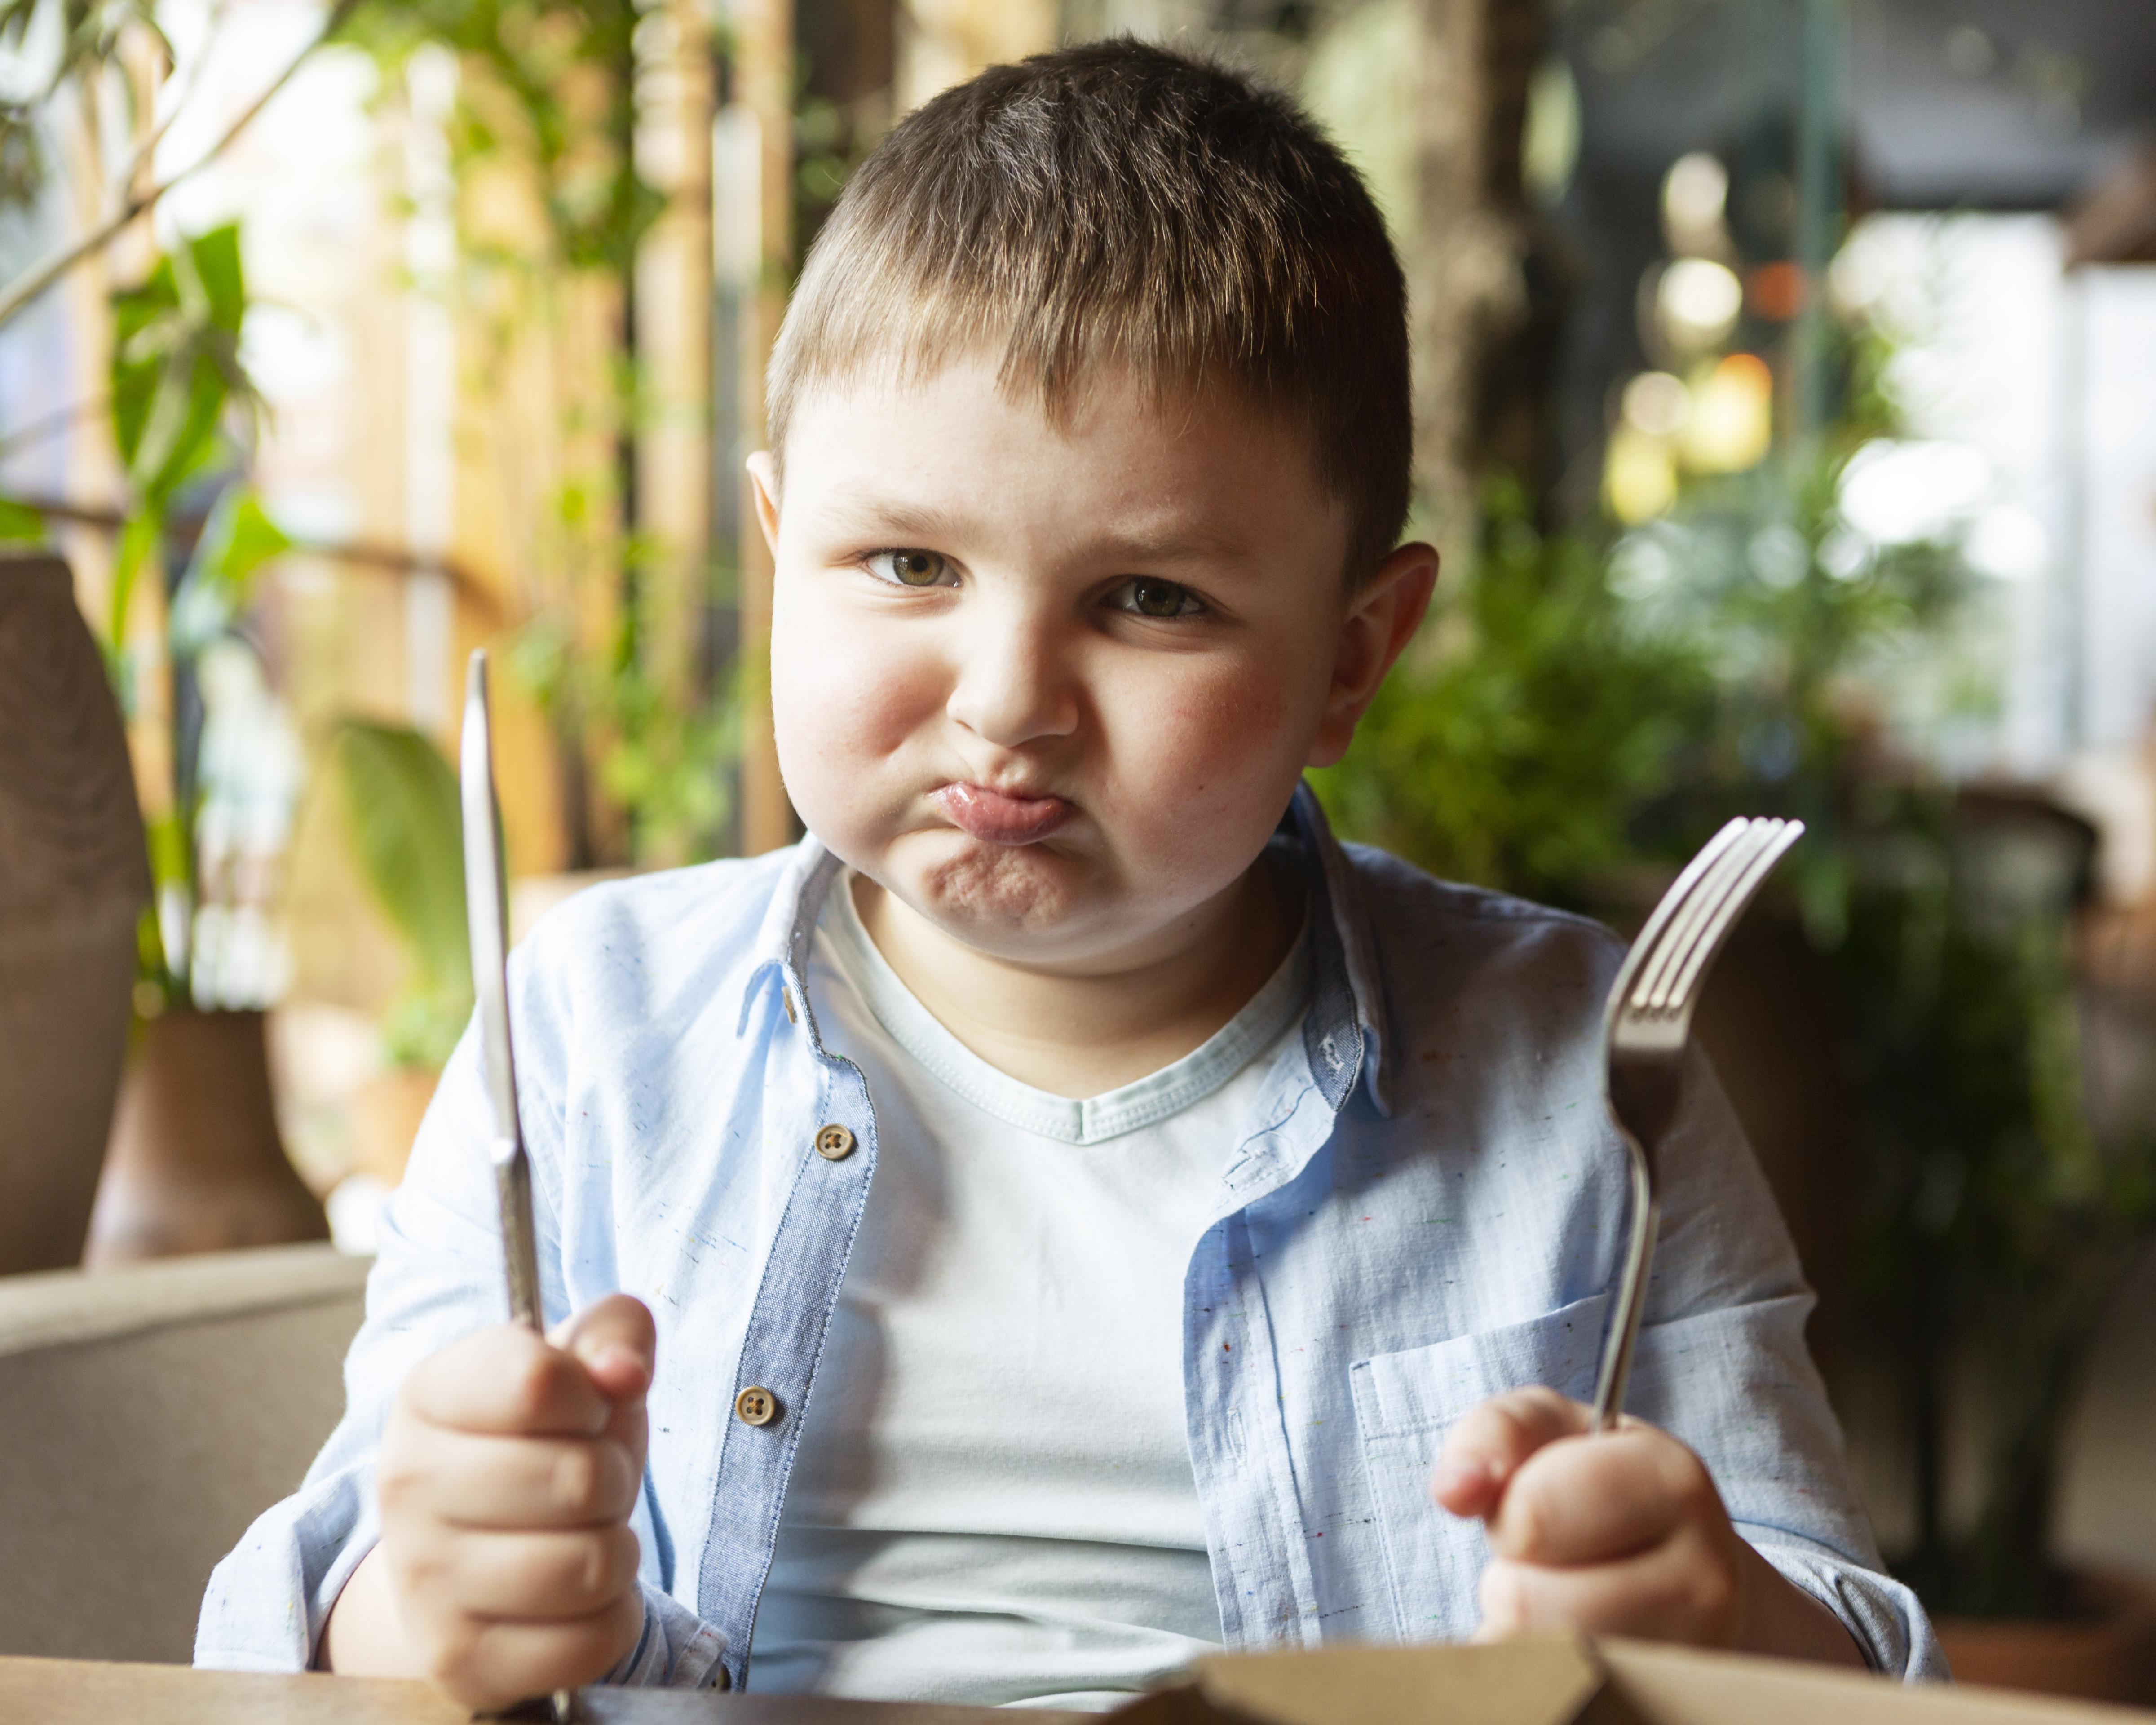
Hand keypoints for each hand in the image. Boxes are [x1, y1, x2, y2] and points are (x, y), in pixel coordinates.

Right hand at [331, 1295, 654, 1708]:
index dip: (594, 1395)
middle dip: (613, 1478)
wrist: (468, 1551)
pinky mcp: (458, 1660)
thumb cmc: (541, 1439)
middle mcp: (406, 1484)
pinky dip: (611, 1617)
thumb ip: (615, 1333)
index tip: (583, 1407)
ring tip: (578, 1535)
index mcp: (429, 1393)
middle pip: (581, 1479)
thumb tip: (624, 1371)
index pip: (538, 1382)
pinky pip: (593, 1642)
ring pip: (592, 1566)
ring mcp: (423, 1580)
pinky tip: (573, 1597)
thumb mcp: (579, 1367)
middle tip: (584, 1482)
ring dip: (616, 1549)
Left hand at [1432, 1388, 1862, 1664]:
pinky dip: (1541, 1683)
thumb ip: (1492, 1436)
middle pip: (1527, 1604)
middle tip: (1551, 1568)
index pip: (1530, 1517)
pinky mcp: (1668, 1706)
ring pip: (1543, 1667)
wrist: (1684, 1575)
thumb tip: (1455, 1490)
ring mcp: (1693, 1659)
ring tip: (1562, 1608)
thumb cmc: (1594, 1491)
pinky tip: (1573, 1654)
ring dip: (1521, 1637)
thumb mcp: (1544, 1434)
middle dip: (1510, 1584)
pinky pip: (1563, 1702)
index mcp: (1673, 1484)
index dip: (1507, 1515)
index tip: (1535, 1509)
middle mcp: (1704, 1581)